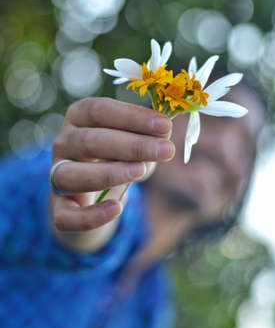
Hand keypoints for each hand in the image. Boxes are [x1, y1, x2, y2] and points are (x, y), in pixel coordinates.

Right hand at [50, 97, 173, 232]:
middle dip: (132, 145)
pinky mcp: (59, 208)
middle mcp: (63, 143)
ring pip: (72, 175)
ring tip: (142, 171)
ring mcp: (55, 176)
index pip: (98, 110)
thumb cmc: (118, 156)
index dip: (132, 117)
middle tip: (167, 150)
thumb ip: (147, 134)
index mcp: (79, 117)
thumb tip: (165, 130)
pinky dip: (91, 215)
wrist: (94, 194)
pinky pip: (66, 216)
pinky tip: (117, 208)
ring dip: (109, 173)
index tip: (164, 125)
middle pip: (89, 141)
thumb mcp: (133, 140)